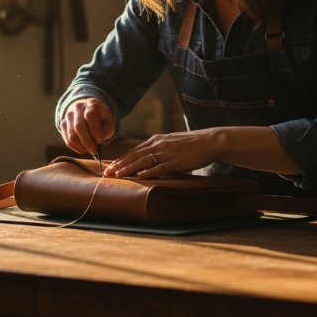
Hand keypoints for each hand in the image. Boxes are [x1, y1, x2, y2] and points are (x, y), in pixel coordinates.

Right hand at [59, 98, 115, 154]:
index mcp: (91, 104)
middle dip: (88, 142)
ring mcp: (68, 116)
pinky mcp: (63, 124)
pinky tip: (83, 148)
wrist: (88, 111)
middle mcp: (77, 107)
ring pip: (72, 135)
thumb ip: (107, 129)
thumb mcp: (108, 120)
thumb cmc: (100, 118)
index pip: (90, 116)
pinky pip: (67, 140)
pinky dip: (76, 148)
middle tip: (94, 151)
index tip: (100, 141)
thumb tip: (98, 141)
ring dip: (82, 146)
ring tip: (90, 150)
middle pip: (79, 127)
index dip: (95, 131)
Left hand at [104, 130, 221, 178]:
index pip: (135, 150)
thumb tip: (150, 157)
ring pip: (143, 161)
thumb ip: (160, 148)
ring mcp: (166, 153)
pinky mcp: (175, 161)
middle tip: (107, 172)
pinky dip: (147, 172)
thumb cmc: (192, 144)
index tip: (111, 166)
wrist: (209, 141)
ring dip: (128, 169)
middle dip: (120, 164)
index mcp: (157, 139)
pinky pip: (158, 168)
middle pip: (134, 155)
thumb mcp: (172, 142)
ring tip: (117, 175)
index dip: (122, 159)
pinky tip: (138, 177)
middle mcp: (159, 144)